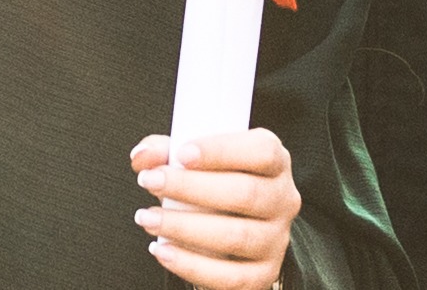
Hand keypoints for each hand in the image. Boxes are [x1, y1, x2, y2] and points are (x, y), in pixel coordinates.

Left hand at [125, 128, 300, 289]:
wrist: (235, 226)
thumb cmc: (213, 182)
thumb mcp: (194, 157)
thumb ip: (166, 150)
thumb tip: (143, 157)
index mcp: (274, 161)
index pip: (261, 151)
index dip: (221, 151)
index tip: (181, 154)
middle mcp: (283, 199)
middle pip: (244, 193)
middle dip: (190, 188)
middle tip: (150, 182)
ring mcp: (277, 239)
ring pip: (236, 236)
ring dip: (184, 228)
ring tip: (148, 218)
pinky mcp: (264, 273)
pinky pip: (231, 277)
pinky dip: (192, 265)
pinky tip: (163, 250)